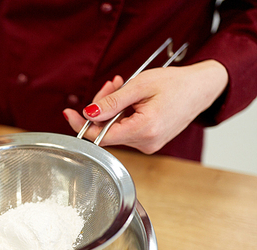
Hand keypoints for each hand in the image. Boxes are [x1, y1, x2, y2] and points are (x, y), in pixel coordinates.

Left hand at [64, 60, 227, 153]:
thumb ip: (112, 102)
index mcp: (144, 130)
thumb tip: (89, 113)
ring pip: (114, 129)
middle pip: (106, 131)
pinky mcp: (149, 141)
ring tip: (121, 86)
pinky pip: (125, 129)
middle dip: (101, 107)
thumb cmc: (176, 84)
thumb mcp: (139, 86)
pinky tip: (127, 98)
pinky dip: (121, 113)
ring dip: (111, 108)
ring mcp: (148, 144)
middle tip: (110, 85)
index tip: (68, 114)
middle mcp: (146, 143)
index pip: (101, 137)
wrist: (202, 88)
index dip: (82, 125)